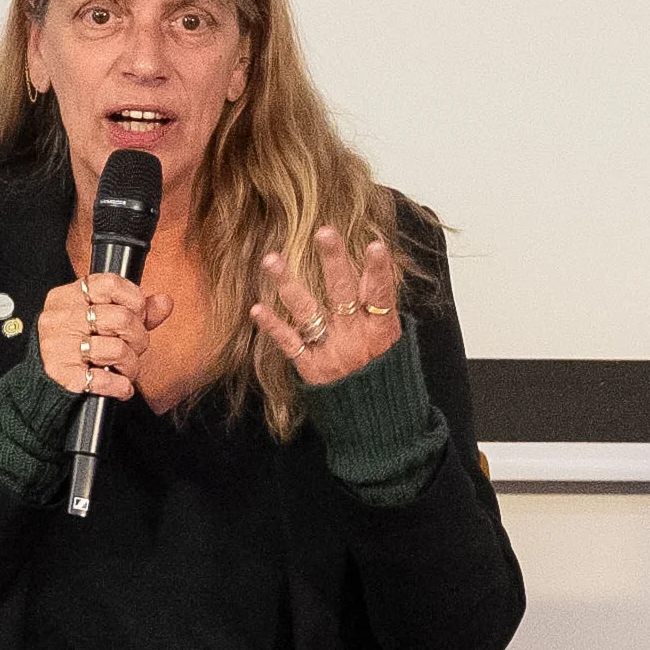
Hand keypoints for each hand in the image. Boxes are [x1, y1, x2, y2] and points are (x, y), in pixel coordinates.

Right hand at [34, 267, 156, 404]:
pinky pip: (106, 380)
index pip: (110, 284)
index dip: (134, 301)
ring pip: (117, 349)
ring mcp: (58, 346)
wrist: (43, 382)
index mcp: (67, 297)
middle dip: (138, 338)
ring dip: (131, 366)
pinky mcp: (63, 376)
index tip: (137, 316)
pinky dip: (121, 387)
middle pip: (121, 318)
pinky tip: (119, 386)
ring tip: (124, 369)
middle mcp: (60, 318)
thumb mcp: (102, 320)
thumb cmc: (77, 346)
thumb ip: (135, 310)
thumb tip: (165, 302)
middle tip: (134, 347)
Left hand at [257, 218, 404, 387]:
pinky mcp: (311, 367)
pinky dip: (273, 326)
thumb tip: (377, 263)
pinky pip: (289, 343)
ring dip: (288, 283)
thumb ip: (380, 305)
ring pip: (309, 311)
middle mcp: (355, 336)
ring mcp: (331, 350)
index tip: (375, 244)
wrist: (374, 417)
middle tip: (324, 231)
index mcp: (380, 328)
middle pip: (342, 293)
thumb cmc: (383, 368)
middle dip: (334, 261)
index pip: (381, 294)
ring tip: (271, 258)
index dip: (379, 270)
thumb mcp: (392, 338)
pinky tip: (256, 308)